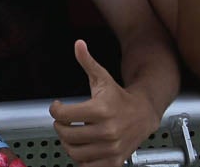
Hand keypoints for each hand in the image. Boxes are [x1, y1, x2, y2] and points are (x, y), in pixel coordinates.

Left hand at [49, 40, 157, 166]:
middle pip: (66, 134)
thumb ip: (88, 62)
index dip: (54, 109)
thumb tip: (78, 44)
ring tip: (71, 134)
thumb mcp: (102, 77)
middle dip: (60, 126)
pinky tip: (82, 147)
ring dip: (68, 144)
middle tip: (63, 121)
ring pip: (74, 153)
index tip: (57, 107)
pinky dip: (81, 160)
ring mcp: (112, 148)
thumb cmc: (119, 96)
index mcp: (101, 110)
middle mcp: (107, 131)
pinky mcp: (115, 161)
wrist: (144, 113)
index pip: (64, 115)